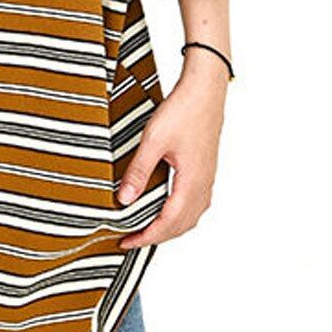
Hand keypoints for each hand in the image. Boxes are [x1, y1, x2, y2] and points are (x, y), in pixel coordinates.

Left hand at [114, 54, 228, 248]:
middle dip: (156, 236)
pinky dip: (178, 215)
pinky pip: (194, 203)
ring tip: (145, 229)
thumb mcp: (153, 141)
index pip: (168, 223)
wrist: (206, 90)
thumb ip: (138, 171)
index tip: (126, 242)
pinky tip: (164, 208)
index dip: (146, 236)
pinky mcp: (205, 170)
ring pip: (190, 216)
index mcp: (192, 182)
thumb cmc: (183, 111)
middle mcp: (203, 185)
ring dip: (168, 227)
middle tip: (130, 239)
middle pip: (181, 225)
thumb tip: (124, 199)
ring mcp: (207, 178)